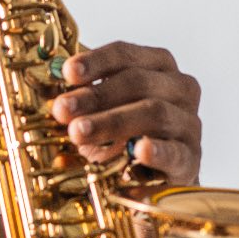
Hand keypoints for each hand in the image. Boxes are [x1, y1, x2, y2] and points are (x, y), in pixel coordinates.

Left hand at [49, 41, 201, 183]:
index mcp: (157, 67)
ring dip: (112, 122)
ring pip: (155, 113)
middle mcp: (180, 89)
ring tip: (79, 133)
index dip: (96, 61)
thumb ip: (82, 98)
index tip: (67, 73)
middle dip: (96, 95)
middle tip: (62, 110)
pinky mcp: (190, 158)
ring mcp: (188, 123)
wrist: (151, 183)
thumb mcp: (101, 112)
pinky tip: (139, 150)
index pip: (126, 54)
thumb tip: (48, 86)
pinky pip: (176, 152)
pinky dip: (157, 150)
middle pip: (139, 82)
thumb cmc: (123, 139)